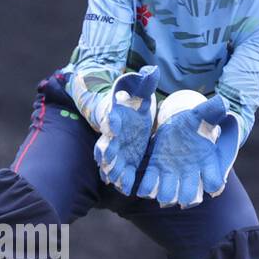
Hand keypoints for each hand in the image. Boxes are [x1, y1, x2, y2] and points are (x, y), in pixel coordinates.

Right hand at [93, 65, 159, 193]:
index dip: (112, 122)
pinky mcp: (125, 157)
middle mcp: (112, 133)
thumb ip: (144, 80)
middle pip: (106, 144)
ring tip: (117, 181)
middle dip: (107, 153)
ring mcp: (117, 147)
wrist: (125, 110)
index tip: (114, 126)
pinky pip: (121, 170)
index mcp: (116, 114)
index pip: (111, 118)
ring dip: (113, 171)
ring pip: (110, 161)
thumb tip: (152, 69)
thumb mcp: (138, 87)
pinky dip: (122, 179)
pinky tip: (127, 188)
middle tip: (109, 162)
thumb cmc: (132, 97)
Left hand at [137, 95, 239, 207]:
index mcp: (205, 163)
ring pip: (169, 195)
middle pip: (190, 196)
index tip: (211, 185)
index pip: (214, 182)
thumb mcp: (200, 116)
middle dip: (185, 198)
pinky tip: (144, 184)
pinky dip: (146, 188)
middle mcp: (190, 174)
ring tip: (161, 192)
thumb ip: (210, 112)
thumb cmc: (193, 123)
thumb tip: (222, 103)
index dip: (213, 185)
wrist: (177, 126)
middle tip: (180, 196)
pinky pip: (150, 186)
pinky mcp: (155, 171)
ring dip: (165, 196)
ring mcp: (172, 175)